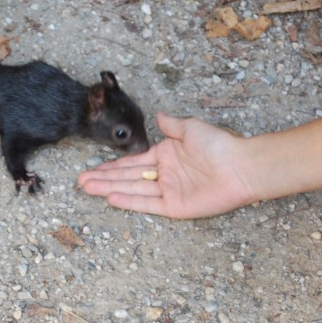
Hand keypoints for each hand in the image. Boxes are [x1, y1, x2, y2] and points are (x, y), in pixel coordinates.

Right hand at [78, 113, 254, 218]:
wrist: (241, 166)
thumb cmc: (219, 145)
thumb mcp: (191, 128)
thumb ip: (171, 124)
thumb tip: (157, 115)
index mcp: (165, 156)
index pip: (131, 162)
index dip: (111, 166)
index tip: (92, 168)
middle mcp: (163, 175)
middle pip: (127, 178)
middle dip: (103, 179)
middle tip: (80, 182)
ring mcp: (168, 192)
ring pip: (132, 190)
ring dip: (109, 189)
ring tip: (88, 188)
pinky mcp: (176, 207)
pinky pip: (148, 204)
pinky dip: (130, 201)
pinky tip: (111, 198)